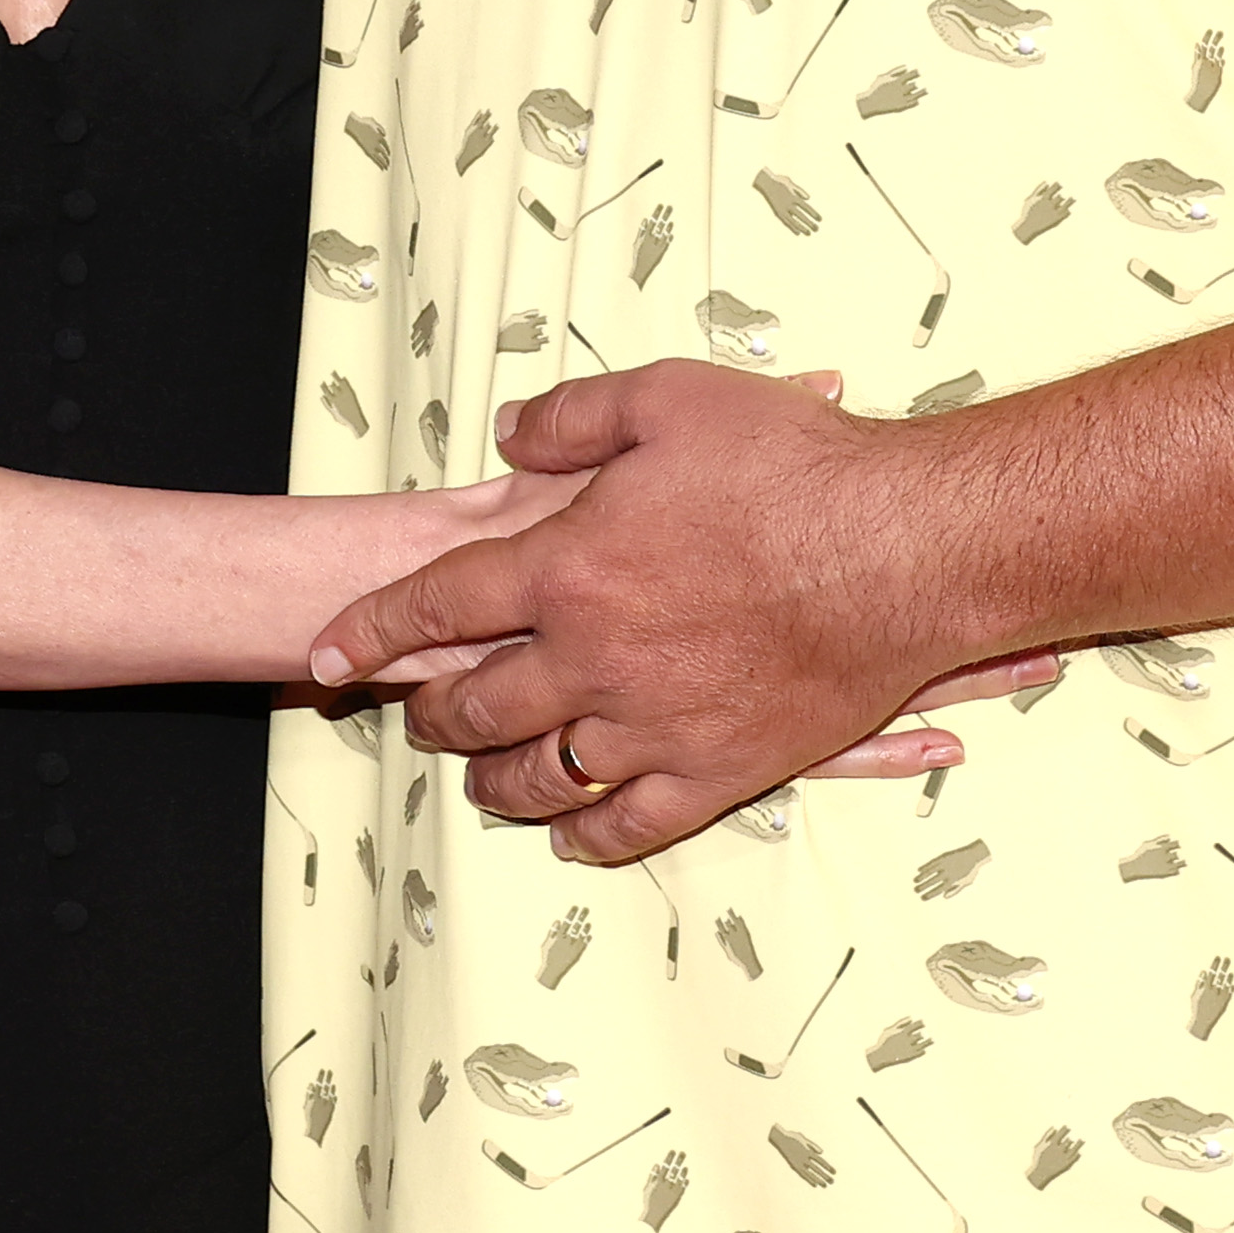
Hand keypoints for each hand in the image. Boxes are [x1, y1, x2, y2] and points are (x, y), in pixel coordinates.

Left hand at [307, 361, 1003, 868]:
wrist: (906, 550)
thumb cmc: (793, 463)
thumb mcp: (668, 397)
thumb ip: (572, 417)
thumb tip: (506, 434)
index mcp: (567, 566)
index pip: (434, 604)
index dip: (371, 628)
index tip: (327, 653)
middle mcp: (592, 658)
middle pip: (476, 703)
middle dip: (430, 710)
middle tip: (414, 711)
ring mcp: (652, 725)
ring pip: (541, 777)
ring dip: (496, 780)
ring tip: (480, 776)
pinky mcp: (717, 772)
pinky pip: (631, 825)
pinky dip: (589, 834)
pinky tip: (573, 833)